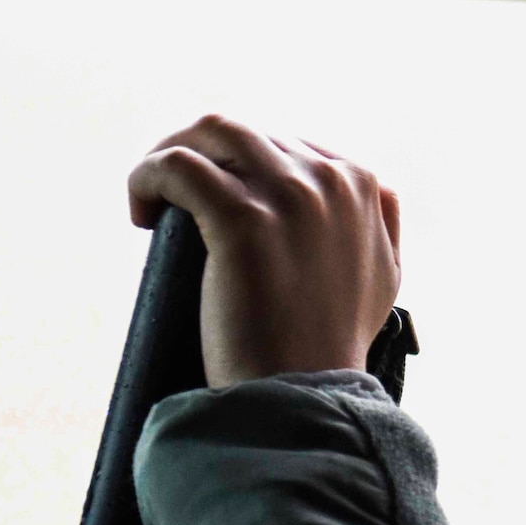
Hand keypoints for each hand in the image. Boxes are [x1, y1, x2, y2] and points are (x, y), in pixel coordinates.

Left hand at [128, 116, 400, 387]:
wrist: (306, 392)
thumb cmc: (332, 344)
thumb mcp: (384, 274)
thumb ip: (381, 226)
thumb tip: (366, 198)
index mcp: (362, 183)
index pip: (287, 140)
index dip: (242, 163)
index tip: (217, 198)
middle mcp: (329, 177)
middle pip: (245, 132)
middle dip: (203, 154)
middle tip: (174, 198)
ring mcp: (287, 194)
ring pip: (211, 132)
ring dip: (171, 151)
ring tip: (153, 195)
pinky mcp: (240, 216)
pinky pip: (176, 166)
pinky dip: (147, 177)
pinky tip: (141, 210)